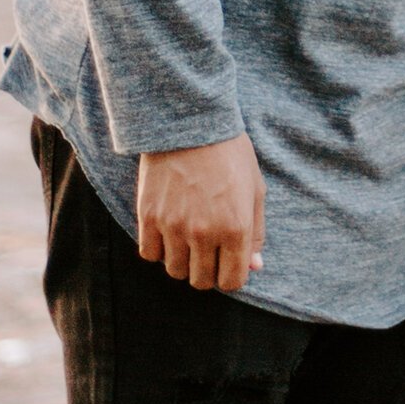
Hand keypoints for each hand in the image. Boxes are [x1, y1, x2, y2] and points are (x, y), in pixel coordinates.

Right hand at [137, 136, 266, 292]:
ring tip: (187, 239)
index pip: (231, 281)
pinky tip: (167, 231)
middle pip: (201, 281)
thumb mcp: (254, 190)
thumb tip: (254, 266)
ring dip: (182, 260)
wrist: (189, 122)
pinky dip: (158, 249)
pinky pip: (149, 254)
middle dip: (207, 271)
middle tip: (207, 250)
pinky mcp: (148, 216)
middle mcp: (204, 233)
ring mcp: (174, 226)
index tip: (227, 263)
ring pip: (174, 271)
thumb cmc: (229, 153)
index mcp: (236, 228)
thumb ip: (256, 232)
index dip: (231, 276)